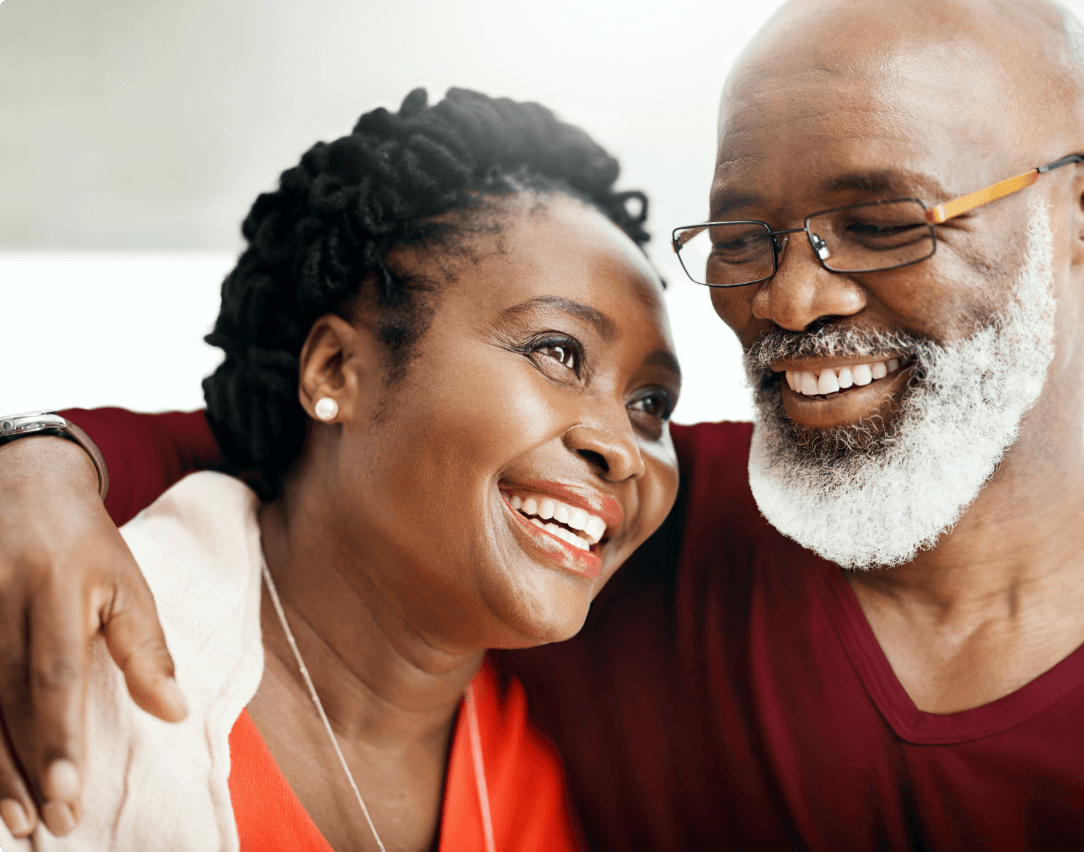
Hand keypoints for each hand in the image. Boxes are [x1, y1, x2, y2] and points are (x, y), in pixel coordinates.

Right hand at [0, 436, 185, 837]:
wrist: (25, 487)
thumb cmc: (87, 546)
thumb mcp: (129, 584)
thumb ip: (147, 649)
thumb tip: (174, 713)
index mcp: (55, 590)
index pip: (53, 677)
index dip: (58, 738)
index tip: (68, 793)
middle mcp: (1, 602)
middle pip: (6, 700)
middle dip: (26, 768)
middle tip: (50, 822)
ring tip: (15, 818)